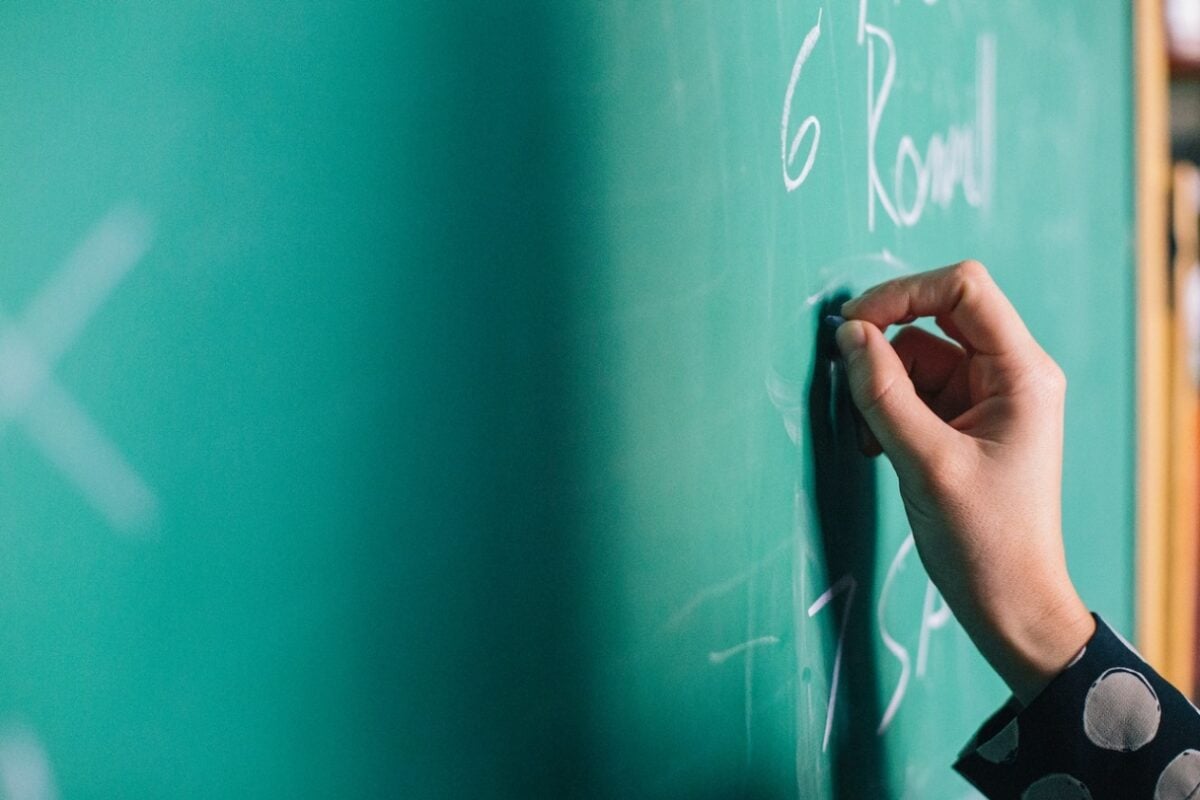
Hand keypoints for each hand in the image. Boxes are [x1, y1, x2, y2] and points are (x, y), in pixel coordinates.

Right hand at [836, 261, 1094, 704]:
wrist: (1009, 603)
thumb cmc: (984, 540)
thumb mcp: (925, 462)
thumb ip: (883, 393)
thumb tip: (848, 335)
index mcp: (1021, 373)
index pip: (963, 288)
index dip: (902, 294)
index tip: (852, 326)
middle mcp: (1008, 374)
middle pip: (934, 319)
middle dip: (884, 347)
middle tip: (849, 382)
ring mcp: (984, 399)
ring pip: (914, 358)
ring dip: (880, 390)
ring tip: (870, 442)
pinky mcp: (961, 423)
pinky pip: (912, 391)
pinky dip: (885, 411)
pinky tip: (877, 449)